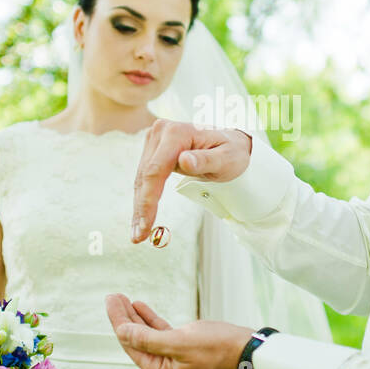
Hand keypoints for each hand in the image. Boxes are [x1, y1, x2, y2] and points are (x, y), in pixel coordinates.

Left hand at [105, 293, 253, 368]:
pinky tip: (141, 308)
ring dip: (136, 318)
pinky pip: (162, 338)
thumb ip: (147, 338)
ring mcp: (175, 366)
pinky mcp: (185, 355)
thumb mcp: (180, 342)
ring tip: (123, 299)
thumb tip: (121, 332)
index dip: (118, 320)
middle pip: (137, 342)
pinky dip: (152, 323)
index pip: (131, 344)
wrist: (250, 355)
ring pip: (149, 338)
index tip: (110, 299)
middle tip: (113, 296)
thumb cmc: (219, 348)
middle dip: (124, 318)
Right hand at [131, 120, 251, 242]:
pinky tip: (141, 218)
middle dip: (141, 208)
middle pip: (145, 175)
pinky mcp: (154, 149)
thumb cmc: (232, 152)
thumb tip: (184, 161)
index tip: (146, 224)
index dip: (149, 199)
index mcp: (177, 133)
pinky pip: (145, 177)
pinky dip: (143, 198)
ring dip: (139, 207)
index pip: (156, 170)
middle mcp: (161, 132)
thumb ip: (206, 160)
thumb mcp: (227, 159)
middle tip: (138, 237)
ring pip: (141, 178)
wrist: (231, 143)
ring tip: (137, 233)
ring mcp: (155, 139)